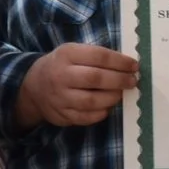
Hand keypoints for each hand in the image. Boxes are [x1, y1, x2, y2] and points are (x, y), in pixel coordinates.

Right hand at [17, 43, 138, 127]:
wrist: (33, 87)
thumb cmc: (61, 65)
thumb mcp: (72, 52)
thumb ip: (95, 56)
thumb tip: (126, 64)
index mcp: (67, 54)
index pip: (99, 56)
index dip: (120, 62)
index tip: (134, 66)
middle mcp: (61, 75)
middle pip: (96, 79)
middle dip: (119, 80)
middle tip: (132, 81)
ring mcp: (60, 97)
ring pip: (92, 101)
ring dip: (112, 98)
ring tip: (120, 94)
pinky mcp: (61, 115)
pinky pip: (85, 117)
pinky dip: (100, 113)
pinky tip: (107, 106)